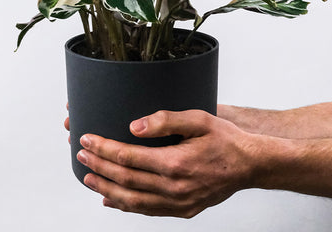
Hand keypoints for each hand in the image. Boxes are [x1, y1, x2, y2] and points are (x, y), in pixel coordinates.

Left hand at [76, 110, 259, 217]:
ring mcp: (178, 203)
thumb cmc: (225, 139)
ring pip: (132, 201)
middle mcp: (174, 188)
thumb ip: (165, 120)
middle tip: (81, 154)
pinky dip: (126, 206)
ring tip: (88, 178)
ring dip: (106, 189)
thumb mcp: (199, 119)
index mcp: (175, 163)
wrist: (251, 165)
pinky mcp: (183, 211)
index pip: (127, 157)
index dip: (103, 148)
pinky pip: (148, 211)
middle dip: (98, 166)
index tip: (87, 139)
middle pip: (125, 179)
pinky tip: (111, 200)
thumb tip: (133, 126)